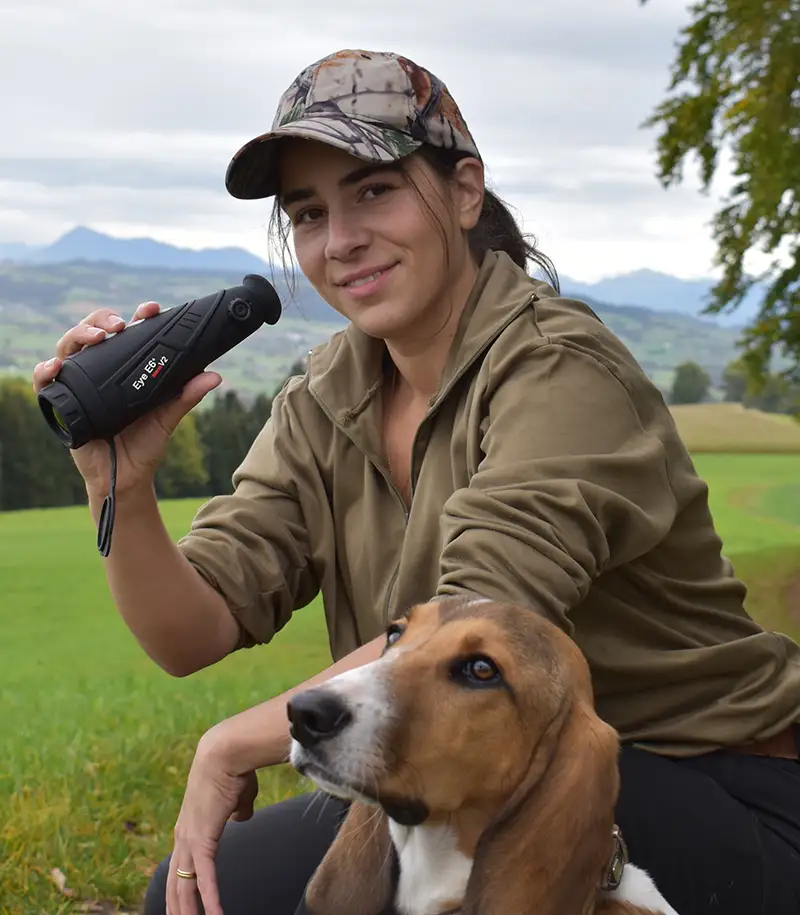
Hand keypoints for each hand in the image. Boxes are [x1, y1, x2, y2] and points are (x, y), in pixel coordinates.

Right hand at [32, 302, 220, 497]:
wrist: (126, 477)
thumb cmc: (145, 444)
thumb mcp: (167, 418)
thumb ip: (186, 396)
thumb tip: (214, 375)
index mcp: (125, 367)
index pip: (128, 333)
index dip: (137, 317)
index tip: (152, 309)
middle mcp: (99, 370)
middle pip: (93, 332)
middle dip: (103, 320)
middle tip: (120, 324)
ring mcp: (78, 384)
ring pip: (68, 348)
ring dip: (78, 335)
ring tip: (95, 337)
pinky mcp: (60, 403)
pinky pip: (45, 383)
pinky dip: (45, 371)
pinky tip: (55, 367)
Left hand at [167, 730, 259, 914]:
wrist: (225, 753)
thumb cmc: (233, 770)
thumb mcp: (236, 796)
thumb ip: (238, 809)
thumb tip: (242, 816)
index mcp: (188, 828)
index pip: (179, 869)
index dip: (179, 891)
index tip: (181, 909)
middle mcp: (183, 838)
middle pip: (175, 885)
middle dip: (178, 910)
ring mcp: (190, 841)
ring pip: (184, 888)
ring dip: (189, 912)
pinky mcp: (202, 841)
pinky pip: (205, 879)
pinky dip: (211, 900)